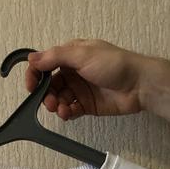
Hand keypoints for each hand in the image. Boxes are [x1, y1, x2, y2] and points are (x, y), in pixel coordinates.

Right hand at [25, 38, 158, 119]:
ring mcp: (80, 89)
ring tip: (61, 109)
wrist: (138, 86)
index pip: (45, 64)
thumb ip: (55, 57)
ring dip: (55, 105)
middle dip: (45, 95)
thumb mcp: (82, 54)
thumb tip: (32, 58)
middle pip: (49, 85)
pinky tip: (68, 113)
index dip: (35, 75)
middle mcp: (73, 72)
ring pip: (58, 99)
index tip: (31, 86)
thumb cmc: (116, 64)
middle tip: (49, 102)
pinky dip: (66, 113)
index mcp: (71, 55)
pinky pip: (69, 110)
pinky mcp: (86, 105)